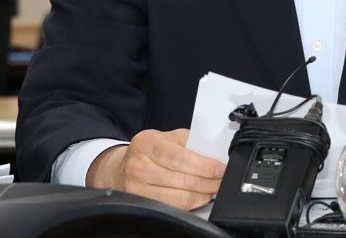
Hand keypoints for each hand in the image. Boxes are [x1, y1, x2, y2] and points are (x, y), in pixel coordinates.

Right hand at [86, 128, 225, 209]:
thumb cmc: (149, 151)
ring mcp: (136, 188)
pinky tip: (199, 195)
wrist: (122, 167)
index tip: (221, 168)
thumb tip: (214, 152)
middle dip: (209, 181)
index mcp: (146, 143)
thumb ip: (189, 141)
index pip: (180, 157)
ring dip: (203, 193)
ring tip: (213, 187)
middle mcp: (138, 166)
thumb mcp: (166, 137)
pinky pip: (175, 207)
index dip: (204, 165)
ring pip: (181, 197)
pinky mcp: (141, 204)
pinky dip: (192, 202)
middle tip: (222, 179)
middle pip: (183, 179)